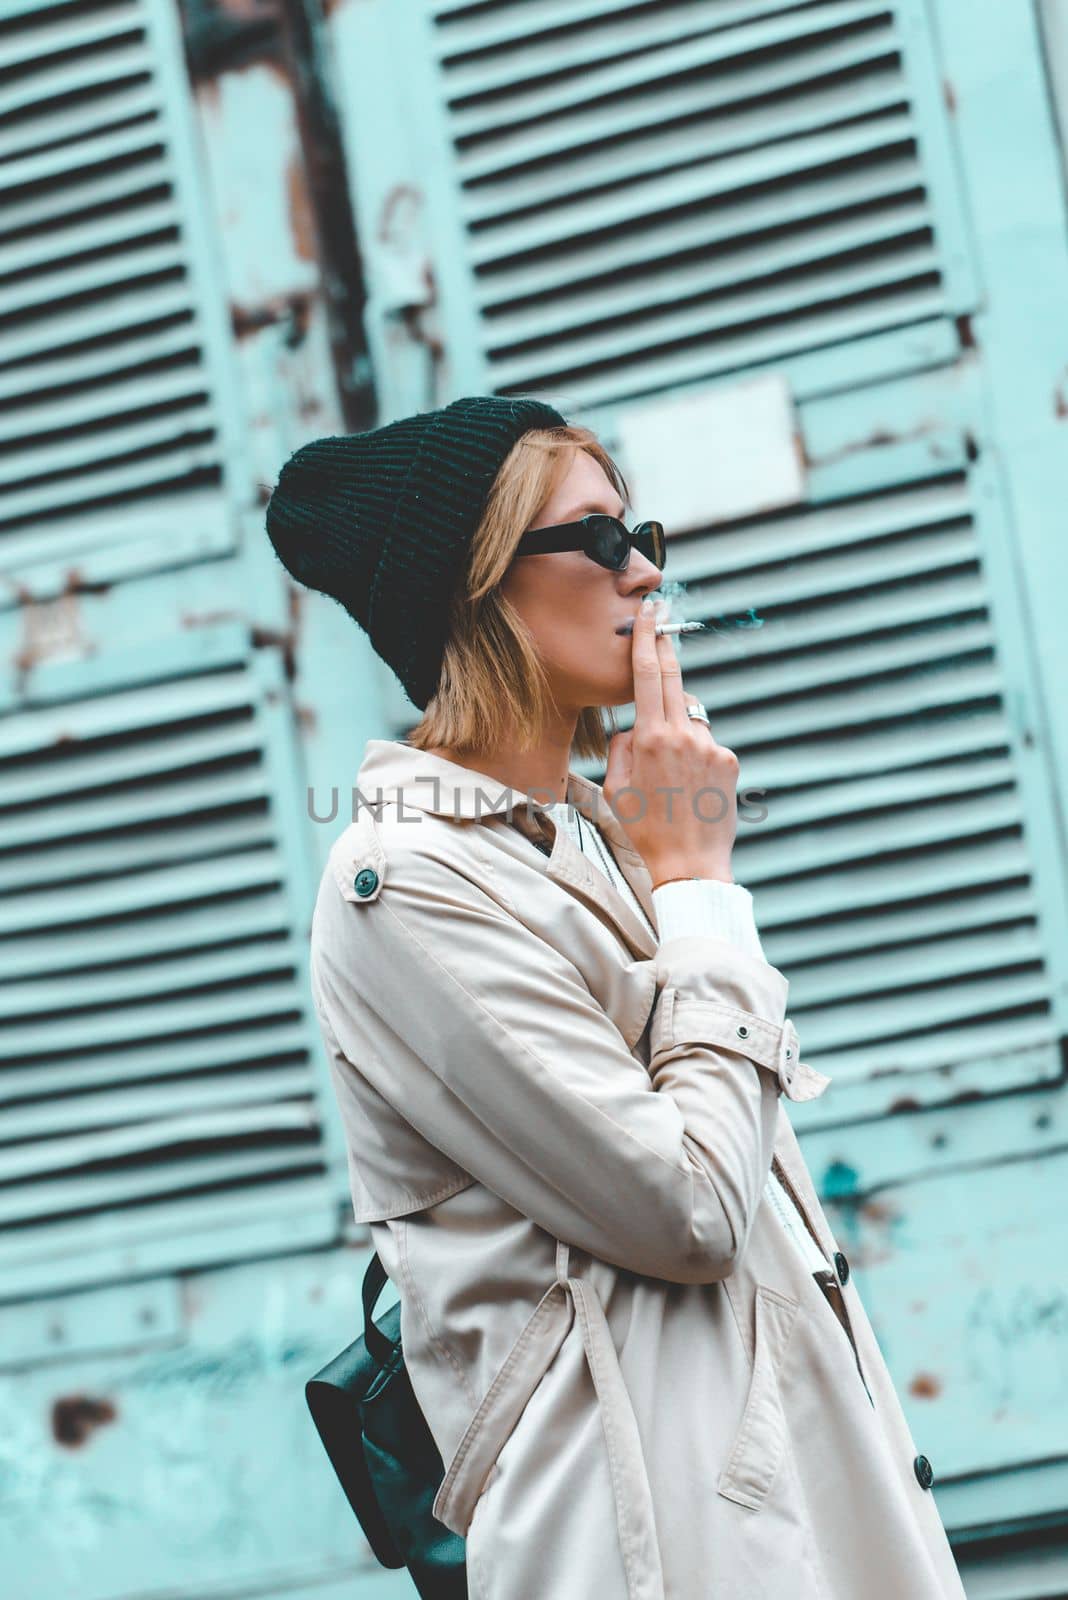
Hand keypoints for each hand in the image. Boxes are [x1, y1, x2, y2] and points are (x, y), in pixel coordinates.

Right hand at [602, 596, 738, 883]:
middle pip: (673, 679)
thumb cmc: (646, 830)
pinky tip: (692, 787)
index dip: (647, 640)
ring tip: (672, 774)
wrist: (690, 864)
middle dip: (666, 648)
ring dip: (679, 729)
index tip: (650, 615)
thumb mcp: (615, 788)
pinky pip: (708, 745)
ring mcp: (710, 746)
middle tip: (663, 622)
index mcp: (650, 738)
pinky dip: (698, 756)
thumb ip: (622, 747)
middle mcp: (683, 735)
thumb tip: (635, 727)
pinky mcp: (729, 760)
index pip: (646, 676)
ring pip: (691, 719)